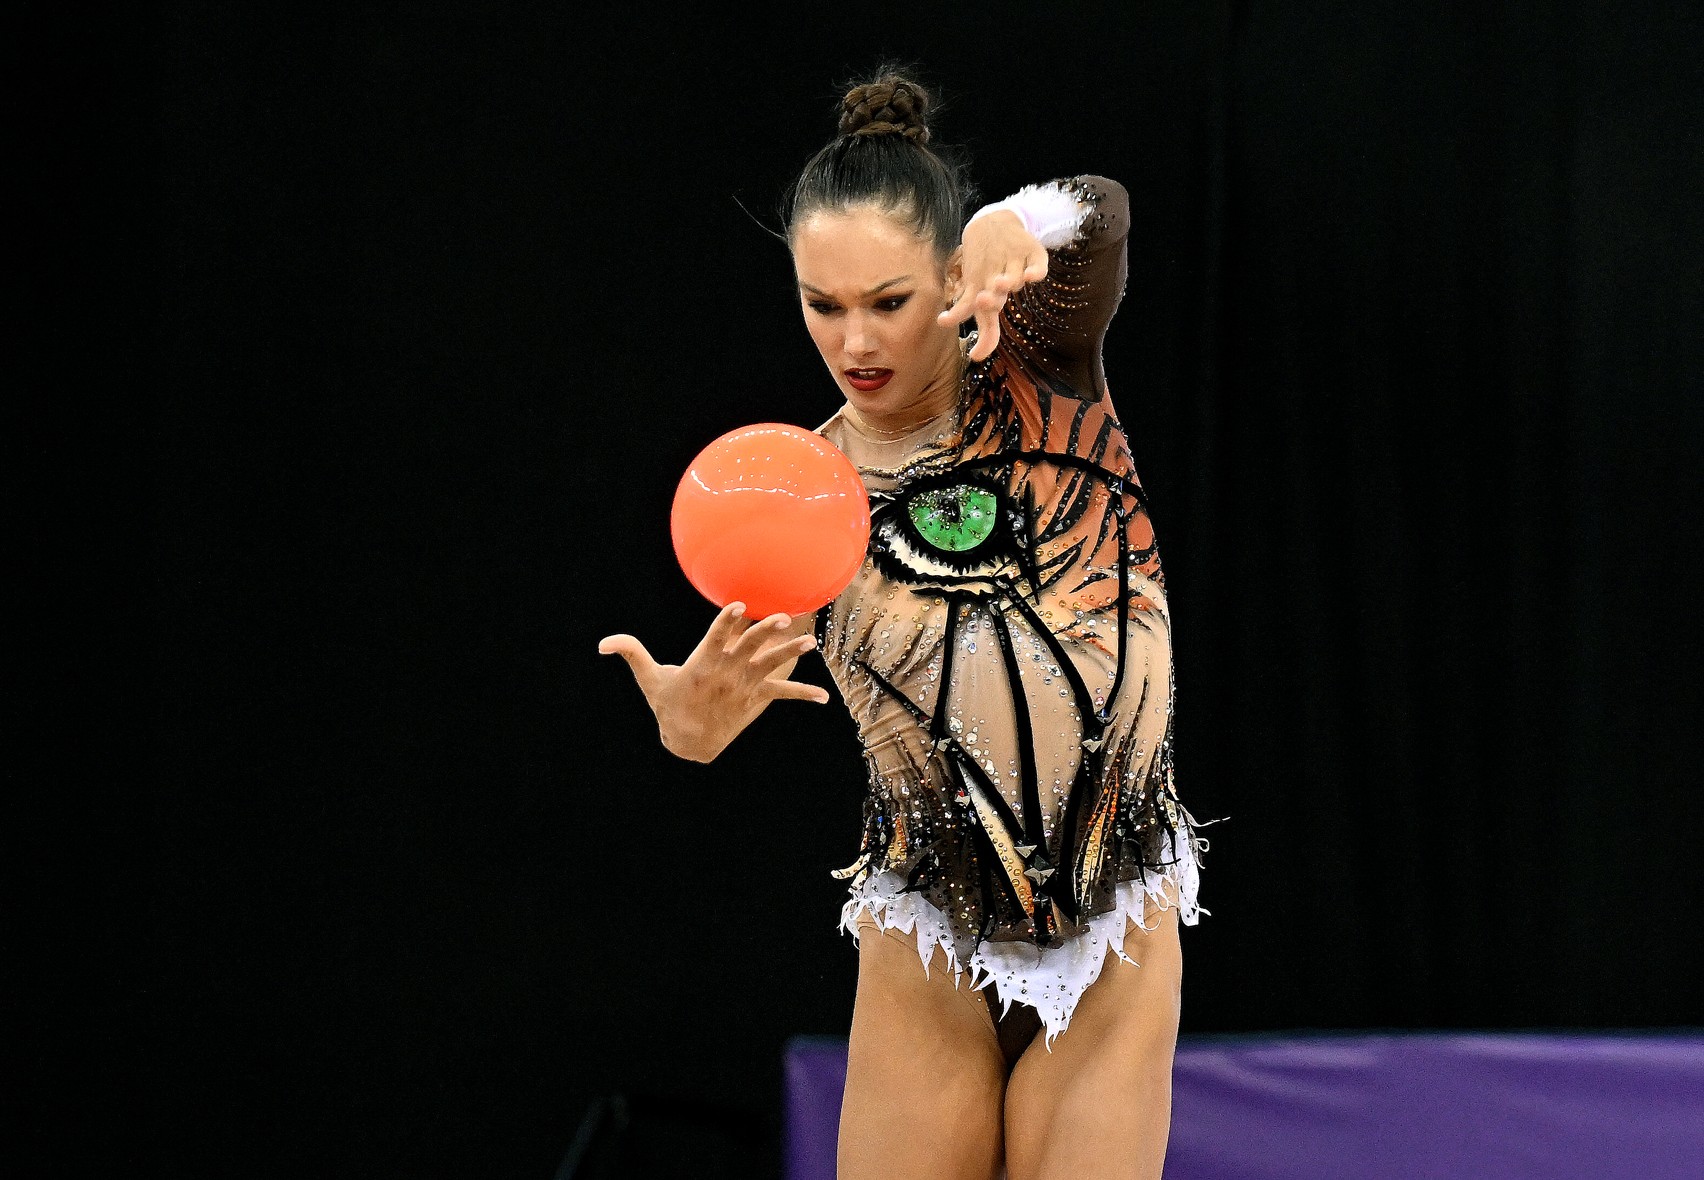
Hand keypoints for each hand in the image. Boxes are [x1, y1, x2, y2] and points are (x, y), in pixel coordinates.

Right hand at [598, 602, 828, 762]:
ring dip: (791, 652)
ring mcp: (744, 687)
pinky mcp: (756, 700)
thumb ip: (631, 653)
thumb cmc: (668, 706)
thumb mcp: (649, 679)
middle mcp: (726, 674)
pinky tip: (823, 698)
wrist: (688, 743)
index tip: (738, 606)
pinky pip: (782, 695)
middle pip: (748, 648)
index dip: (727, 621)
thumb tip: (602, 644)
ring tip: (810, 641)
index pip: (716, 637)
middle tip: (782, 617)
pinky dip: (803, 694)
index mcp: (702, 664)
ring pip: (771, 665)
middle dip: (765, 632)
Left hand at [938, 208, 1048, 362]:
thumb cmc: (985, 267)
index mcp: (980, 289)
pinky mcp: (1030, 252)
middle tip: (983, 299)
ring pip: (1014, 280)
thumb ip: (986, 330)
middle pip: (995, 294)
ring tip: (1002, 282)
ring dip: (1008, 283)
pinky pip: (1038, 263)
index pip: (976, 313)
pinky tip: (1032, 278)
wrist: (992, 223)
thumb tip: (976, 357)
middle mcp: (994, 278)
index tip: (959, 337)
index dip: (971, 329)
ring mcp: (1012, 263)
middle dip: (989, 299)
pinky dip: (1036, 271)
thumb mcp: (979, 292)